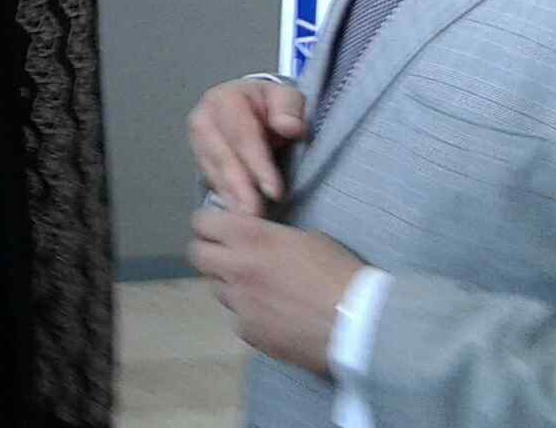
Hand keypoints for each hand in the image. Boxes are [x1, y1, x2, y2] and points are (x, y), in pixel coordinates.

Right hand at [186, 76, 308, 216]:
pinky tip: (236, 216)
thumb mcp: (287, 96)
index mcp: (224, 99)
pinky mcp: (198, 159)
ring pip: (214, 173)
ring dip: (231, 198)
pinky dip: (226, 199)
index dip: (258, 165)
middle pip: (223, 157)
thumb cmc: (271, 104)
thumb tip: (290, 128)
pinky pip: (211, 181)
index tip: (274, 192)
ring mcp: (196, 141)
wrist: (249, 105)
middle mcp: (203, 119)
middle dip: (240, 188)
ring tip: (247, 221)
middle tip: (255, 215)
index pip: (243, 136)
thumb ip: (290, 108)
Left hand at [188, 208, 364, 375]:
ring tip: (261, 289)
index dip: (209, 224)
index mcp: (249, 237)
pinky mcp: (249, 333)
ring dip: (232, 285)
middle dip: (210, 253)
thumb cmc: (339, 273)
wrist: (358, 322)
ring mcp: (239, 304)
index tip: (219, 228)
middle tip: (230, 257)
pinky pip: (238, 318)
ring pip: (217, 289)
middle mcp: (235, 268)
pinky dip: (250, 315)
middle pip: (197, 256)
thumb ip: (269, 238)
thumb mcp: (304, 238)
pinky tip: (274, 316)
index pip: (202, 223)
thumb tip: (255, 243)